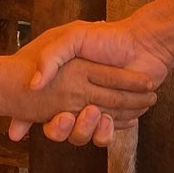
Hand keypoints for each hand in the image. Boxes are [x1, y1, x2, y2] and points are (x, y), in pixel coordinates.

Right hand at [9, 19, 173, 144]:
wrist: (144, 45)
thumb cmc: (107, 38)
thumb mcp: (71, 37)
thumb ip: (51, 57)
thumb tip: (34, 85)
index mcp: (63, 82)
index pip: (39, 108)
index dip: (29, 118)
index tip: (39, 115)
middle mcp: (77, 99)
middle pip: (60, 128)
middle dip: (61, 127)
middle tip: (66, 116)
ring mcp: (96, 110)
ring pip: (81, 135)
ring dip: (85, 128)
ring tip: (93, 112)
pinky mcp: (115, 118)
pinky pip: (103, 135)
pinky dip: (105, 131)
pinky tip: (108, 118)